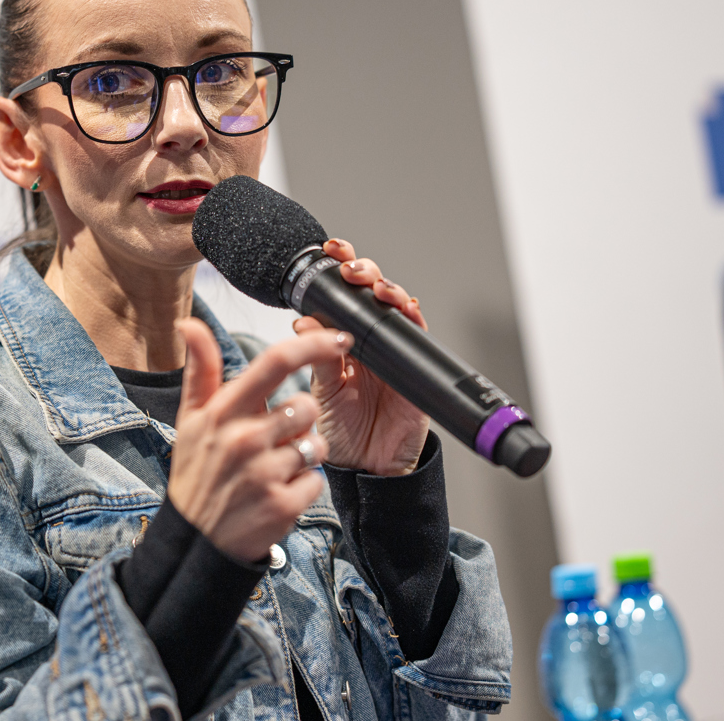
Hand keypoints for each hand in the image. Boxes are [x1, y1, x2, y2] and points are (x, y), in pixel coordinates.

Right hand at [166, 318, 345, 562]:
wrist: (196, 541)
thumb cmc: (198, 472)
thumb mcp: (191, 419)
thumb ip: (201, 369)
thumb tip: (190, 322)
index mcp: (223, 412)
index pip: (276, 362)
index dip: (314, 345)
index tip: (339, 338)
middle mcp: (244, 439)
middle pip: (307, 405)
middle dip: (302, 419)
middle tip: (277, 438)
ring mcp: (265, 473)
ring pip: (318, 444)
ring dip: (305, 454)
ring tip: (276, 467)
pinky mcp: (284, 504)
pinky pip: (318, 480)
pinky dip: (304, 486)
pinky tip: (278, 492)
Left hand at [292, 238, 430, 476]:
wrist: (367, 471)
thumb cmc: (342, 433)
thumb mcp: (322, 392)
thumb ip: (318, 357)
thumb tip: (304, 322)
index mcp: (344, 343)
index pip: (343, 296)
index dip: (339, 271)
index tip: (330, 252)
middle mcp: (371, 342)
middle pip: (373, 293)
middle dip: (365, 272)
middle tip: (351, 269)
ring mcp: (395, 353)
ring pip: (398, 308)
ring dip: (389, 290)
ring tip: (374, 287)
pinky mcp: (416, 369)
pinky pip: (418, 337)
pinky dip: (413, 319)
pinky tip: (404, 308)